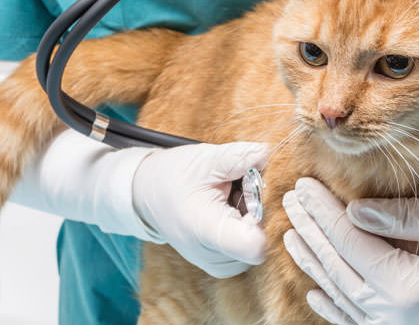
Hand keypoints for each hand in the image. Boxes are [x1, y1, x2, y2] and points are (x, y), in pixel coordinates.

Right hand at [132, 142, 267, 277]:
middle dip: (259, 212)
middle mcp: (212, 257)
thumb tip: (270, 152)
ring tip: (230, 200)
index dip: (265, 215)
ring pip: (259, 246)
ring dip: (253, 220)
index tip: (252, 192)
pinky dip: (246, 229)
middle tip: (238, 189)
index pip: (254, 245)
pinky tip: (230, 212)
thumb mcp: (206, 159)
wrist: (147, 194)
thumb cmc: (174, 175)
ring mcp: (218, 265)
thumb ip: (239, 157)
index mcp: (205, 231)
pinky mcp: (222, 266)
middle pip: (262, 241)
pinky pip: (249, 250)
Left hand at [282, 177, 418, 324]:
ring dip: (313, 260)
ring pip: (339, 292)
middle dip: (311, 228)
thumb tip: (356, 212)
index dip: (322, 210)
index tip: (304, 184)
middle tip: (292, 199)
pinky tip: (316, 292)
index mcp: (406, 289)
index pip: (348, 241)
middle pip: (336, 265)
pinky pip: (354, 321)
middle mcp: (393, 316)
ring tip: (293, 233)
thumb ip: (405, 217)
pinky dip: (331, 304)